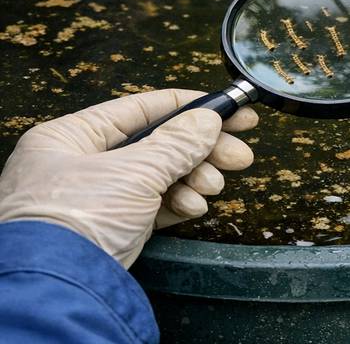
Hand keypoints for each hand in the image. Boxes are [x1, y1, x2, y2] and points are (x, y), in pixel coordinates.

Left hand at [0, 89, 256, 267]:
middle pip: (159, 144)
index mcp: (72, 136)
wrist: (58, 292)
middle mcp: (82, 163)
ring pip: (162, 175)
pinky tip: (193, 207)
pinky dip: (179, 203)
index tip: (231, 109)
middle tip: (240, 155)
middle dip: (203, 151)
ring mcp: (100, 198)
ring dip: (194, 179)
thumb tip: (208, 120)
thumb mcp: (135, 172)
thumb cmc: (78, 220)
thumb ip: (178, 143)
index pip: (143, 108)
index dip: (192, 107)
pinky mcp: (115, 228)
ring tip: (213, 187)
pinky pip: (156, 205)